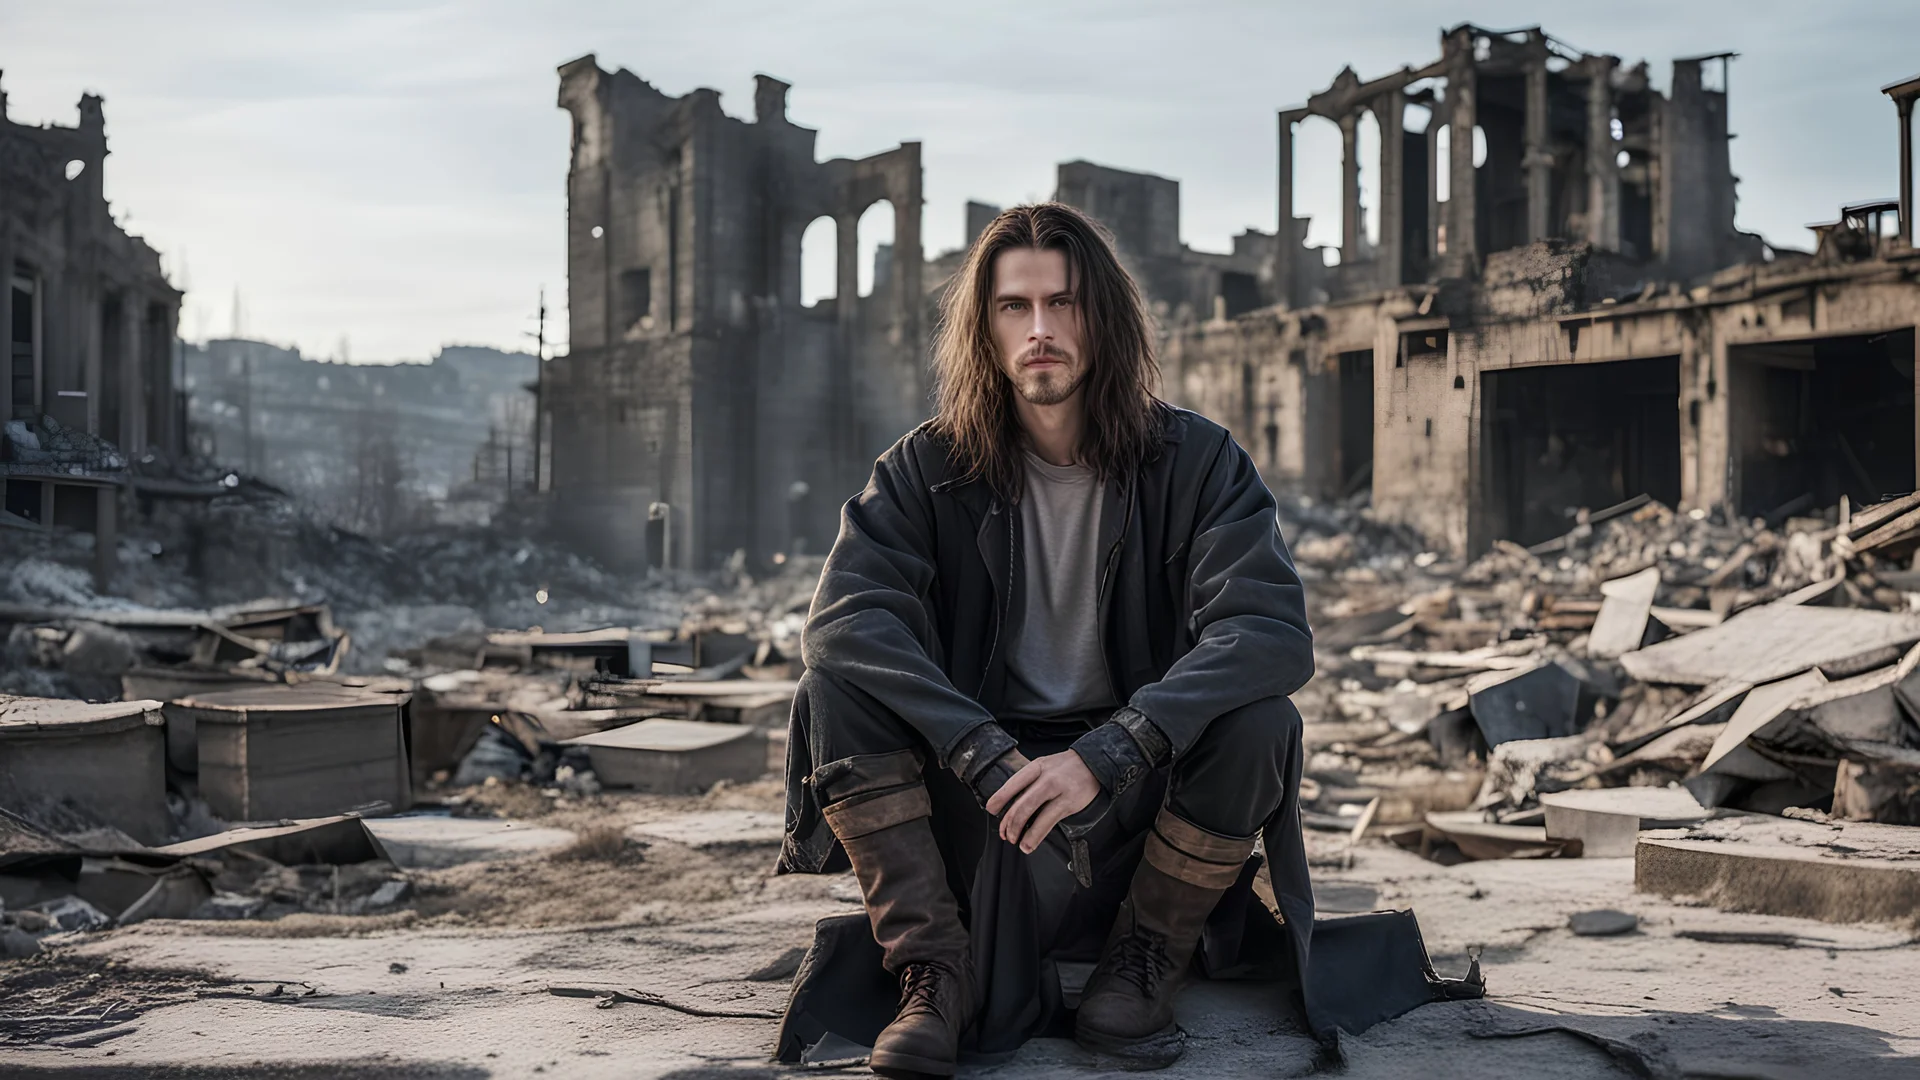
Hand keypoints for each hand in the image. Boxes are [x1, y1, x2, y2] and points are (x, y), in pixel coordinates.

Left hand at [983, 751, 1100, 853]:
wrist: (1094, 763)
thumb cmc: (1066, 767)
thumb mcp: (1045, 766)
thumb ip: (1030, 781)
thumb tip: (1011, 804)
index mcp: (1037, 767)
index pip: (1013, 783)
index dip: (1000, 798)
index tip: (991, 809)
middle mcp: (1046, 778)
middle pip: (1021, 803)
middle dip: (1009, 822)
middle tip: (1005, 834)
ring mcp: (1058, 791)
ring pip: (1032, 814)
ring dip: (1020, 832)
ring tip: (1015, 842)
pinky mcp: (1068, 804)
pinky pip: (1047, 822)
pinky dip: (1035, 836)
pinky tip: (1029, 844)